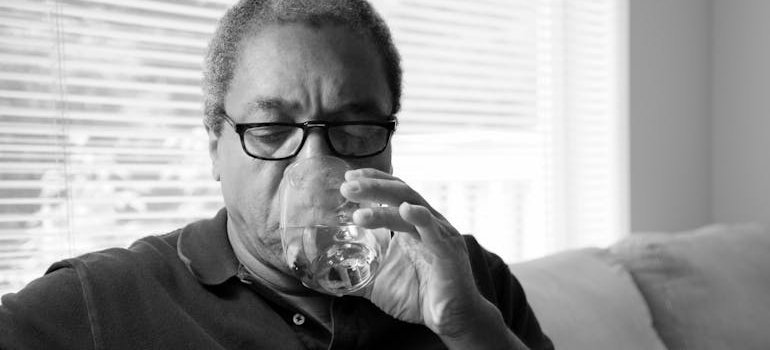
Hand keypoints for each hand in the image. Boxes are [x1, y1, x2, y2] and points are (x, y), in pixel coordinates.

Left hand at [340, 168, 491, 337]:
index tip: (349, 176)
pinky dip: (419, 217)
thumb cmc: (420, 297)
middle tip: (346, 186)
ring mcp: (439, 234)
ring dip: (384, 205)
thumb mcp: (379, 284)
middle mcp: (427, 223)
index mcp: (412, 225)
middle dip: (372, 187)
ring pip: (411, 207)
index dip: (373, 180)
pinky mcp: (448, 252)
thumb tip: (327, 276)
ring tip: (359, 213)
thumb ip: (356, 275)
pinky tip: (405, 210)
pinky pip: (433, 231)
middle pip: (399, 193)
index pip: (392, 193)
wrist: (451, 319)